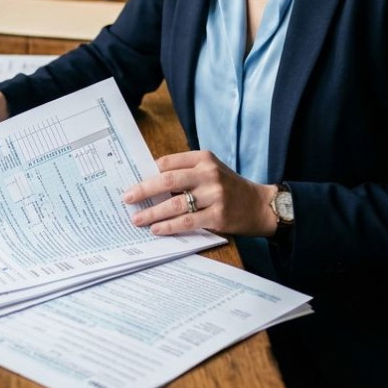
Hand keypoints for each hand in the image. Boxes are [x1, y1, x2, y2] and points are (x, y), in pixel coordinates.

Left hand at [122, 151, 278, 236]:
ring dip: (152, 212)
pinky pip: (187, 221)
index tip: (131, 181)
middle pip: (167, 180)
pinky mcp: (218, 215)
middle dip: (143, 190)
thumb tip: (149, 182)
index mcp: (203, 158)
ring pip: (174, 203)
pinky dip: (169, 226)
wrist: (260, 205)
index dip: (147, 172)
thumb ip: (186, 173)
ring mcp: (214, 194)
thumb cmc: (229, 188)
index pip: (167, 162)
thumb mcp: (211, 170)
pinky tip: (157, 229)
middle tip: (127, 199)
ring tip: (137, 219)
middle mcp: (208, 173)